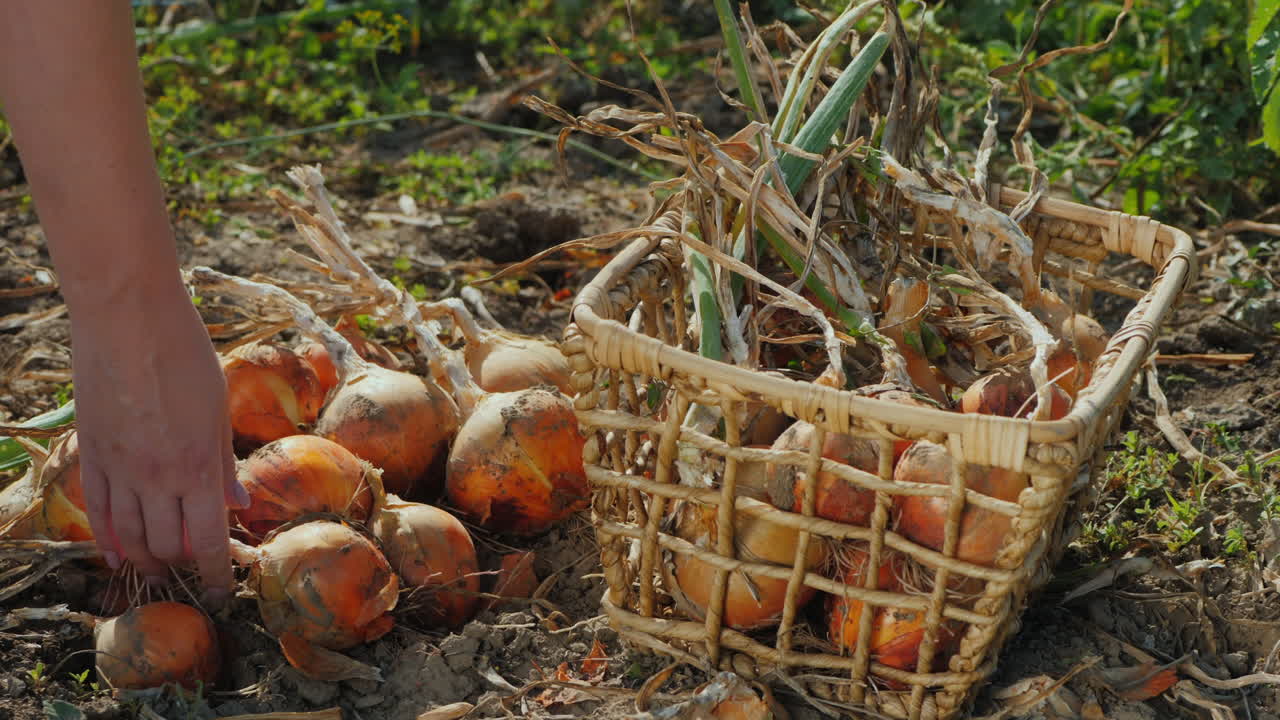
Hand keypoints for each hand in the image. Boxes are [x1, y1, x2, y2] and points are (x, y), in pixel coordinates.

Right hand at [70, 279, 248, 601]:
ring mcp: (118, 468)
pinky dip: (107, 538)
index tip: (222, 590)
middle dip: (182, 566)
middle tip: (191, 575)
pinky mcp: (90, 453)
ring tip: (156, 571)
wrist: (128, 319)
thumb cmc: (185, 356)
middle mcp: (156, 477)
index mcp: (198, 467)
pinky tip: (116, 555)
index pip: (209, 539)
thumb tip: (240, 504)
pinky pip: (96, 509)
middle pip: (167, 543)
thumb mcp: (218, 410)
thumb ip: (224, 463)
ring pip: (129, 534)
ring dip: (145, 559)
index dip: (216, 572)